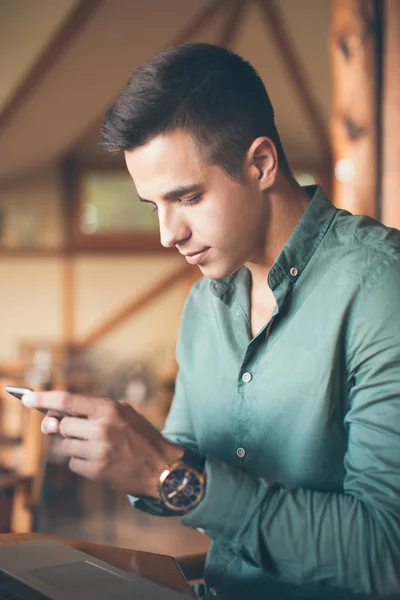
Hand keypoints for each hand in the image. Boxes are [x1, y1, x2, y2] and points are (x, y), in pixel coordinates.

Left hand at [22, 391, 182, 496]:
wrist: (163, 468)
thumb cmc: (141, 437)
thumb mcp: (123, 413)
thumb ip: (92, 411)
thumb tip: (54, 417)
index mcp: (108, 409)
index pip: (66, 401)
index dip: (43, 399)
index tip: (26, 399)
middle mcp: (101, 428)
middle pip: (61, 426)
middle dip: (63, 428)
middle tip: (77, 430)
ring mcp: (98, 451)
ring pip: (65, 446)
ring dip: (76, 446)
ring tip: (100, 447)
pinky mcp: (97, 471)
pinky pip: (73, 463)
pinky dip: (82, 462)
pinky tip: (101, 460)